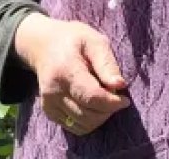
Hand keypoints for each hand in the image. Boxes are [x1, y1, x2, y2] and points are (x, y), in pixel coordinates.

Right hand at [14, 13, 129, 134]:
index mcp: (66, 71)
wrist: (43, 45)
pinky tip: (92, 104)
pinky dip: (89, 120)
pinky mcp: (49, 112)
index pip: (92, 98)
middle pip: (89, 115)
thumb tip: (120, 85)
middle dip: (108, 109)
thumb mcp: (94, 41)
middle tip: (115, 95)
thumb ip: (107, 64)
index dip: (113, 103)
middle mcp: (53, 91)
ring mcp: (49, 104)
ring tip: (104, 98)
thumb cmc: (74, 40)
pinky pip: (75, 127)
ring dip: (100, 117)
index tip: (125, 99)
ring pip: (83, 125)